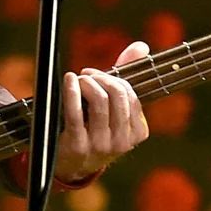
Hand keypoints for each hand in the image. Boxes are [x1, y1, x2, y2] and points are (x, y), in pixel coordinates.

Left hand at [54, 40, 150, 181]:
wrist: (72, 164)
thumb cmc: (94, 128)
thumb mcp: (113, 109)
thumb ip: (126, 76)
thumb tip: (141, 46)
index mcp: (138, 132)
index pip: (131, 95)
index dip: (113, 79)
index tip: (96, 74)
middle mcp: (123, 142)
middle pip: (117, 96)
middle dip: (100, 78)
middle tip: (86, 75)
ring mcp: (101, 146)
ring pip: (99, 101)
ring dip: (86, 82)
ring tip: (77, 79)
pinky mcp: (78, 146)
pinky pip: (76, 113)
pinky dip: (71, 91)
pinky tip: (69, 80)